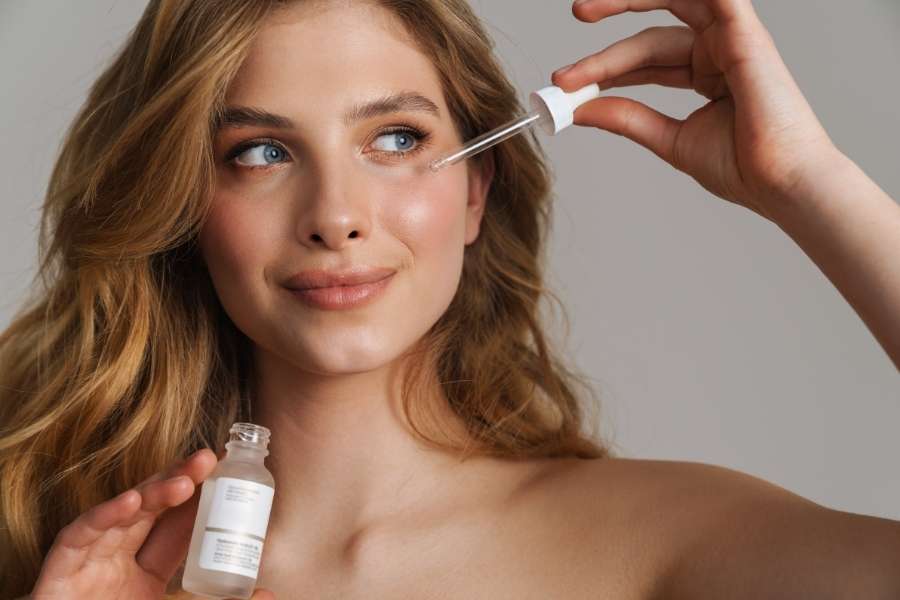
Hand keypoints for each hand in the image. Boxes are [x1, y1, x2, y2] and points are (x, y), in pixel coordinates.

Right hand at [29, 448, 274, 599]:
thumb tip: (270, 594)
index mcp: (144, 575)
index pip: (175, 529)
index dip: (199, 502)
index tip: (226, 475)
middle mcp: (117, 561)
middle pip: (151, 510)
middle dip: (179, 481)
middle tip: (210, 459)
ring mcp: (89, 563)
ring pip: (121, 515)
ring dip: (152, 493)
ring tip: (185, 481)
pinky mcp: (60, 571)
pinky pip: (80, 535)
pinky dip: (105, 516)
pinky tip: (132, 500)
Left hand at [552, 0, 842, 221]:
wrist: (779, 183)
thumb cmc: (742, 168)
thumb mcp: (670, 139)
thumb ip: (628, 118)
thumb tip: (583, 108)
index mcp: (706, 73)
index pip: (643, 62)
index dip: (603, 71)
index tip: (565, 87)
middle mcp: (718, 50)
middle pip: (649, 37)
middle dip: (605, 44)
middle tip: (564, 62)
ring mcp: (731, 38)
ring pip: (668, 7)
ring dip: (625, 3)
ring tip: (582, 12)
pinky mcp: (744, 32)